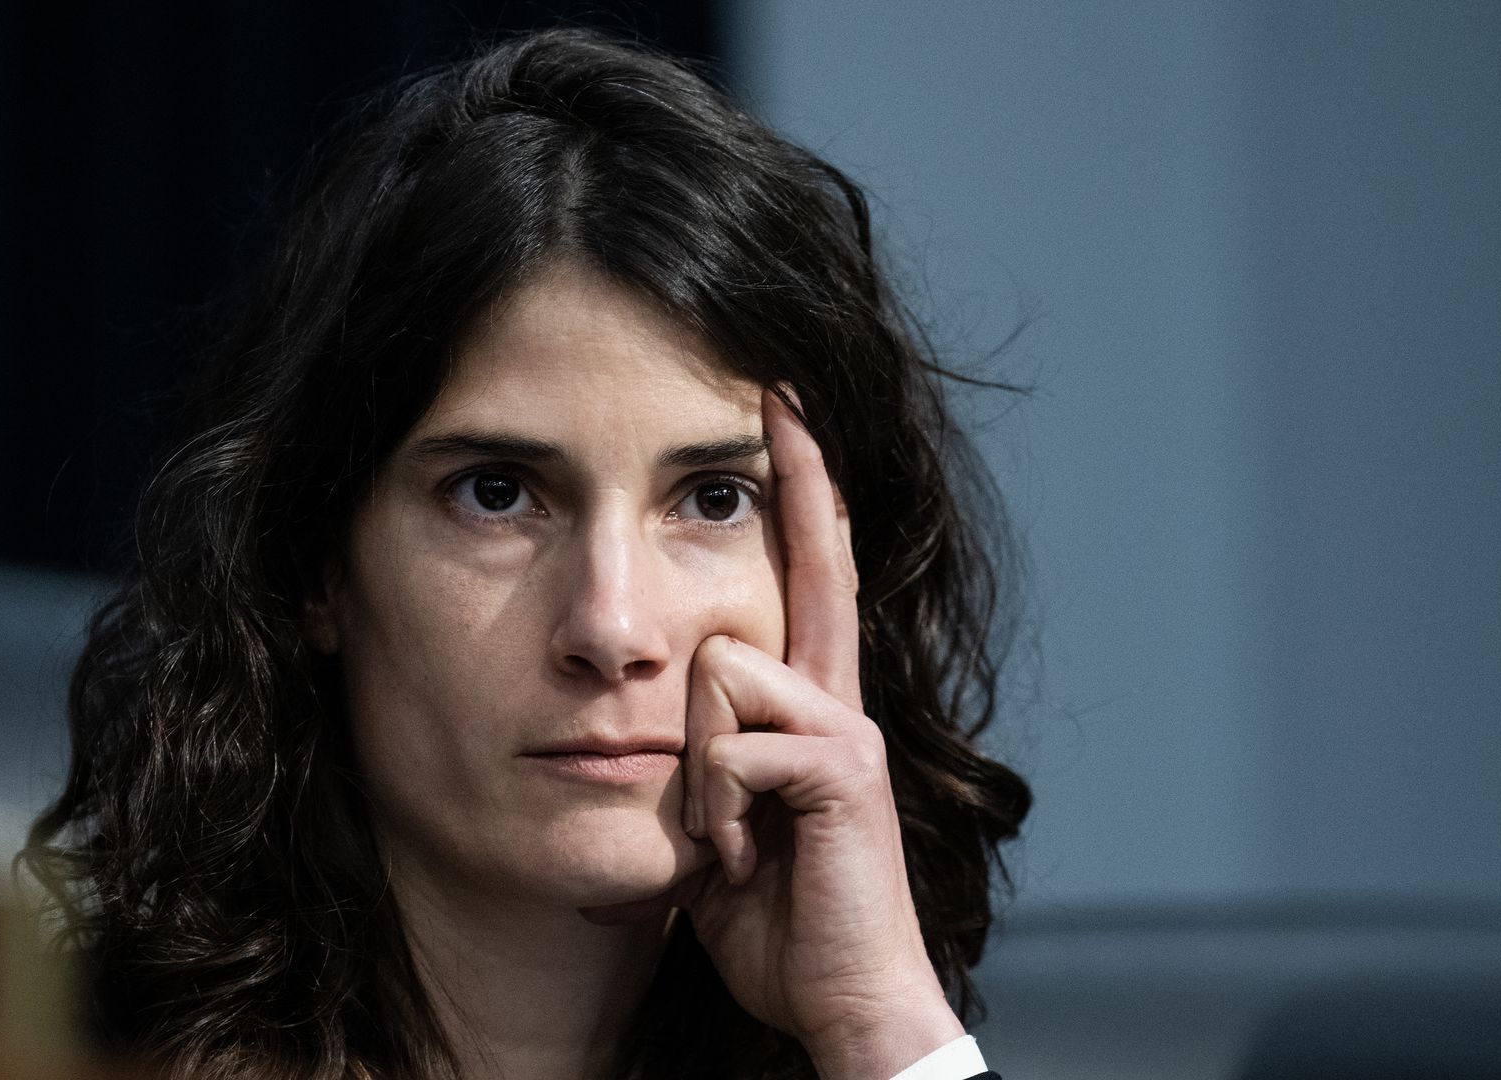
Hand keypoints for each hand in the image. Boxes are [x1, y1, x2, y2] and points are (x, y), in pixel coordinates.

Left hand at [677, 388, 962, 1078]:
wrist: (846, 1001)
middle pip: (805, 572)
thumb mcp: (721, 831)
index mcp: (811, 711)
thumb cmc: (781, 923)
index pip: (812, 579)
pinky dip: (716, 817)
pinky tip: (742, 863)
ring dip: (700, 774)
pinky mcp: (842, 772)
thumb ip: (703, 770)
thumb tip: (654, 745)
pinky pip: (730, 748)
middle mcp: (841, 702)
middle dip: (799, 482)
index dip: (805, 496)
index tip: (788, 413)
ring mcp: (847, 731)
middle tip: (781, 401)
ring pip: (723, 667)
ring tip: (728, 843)